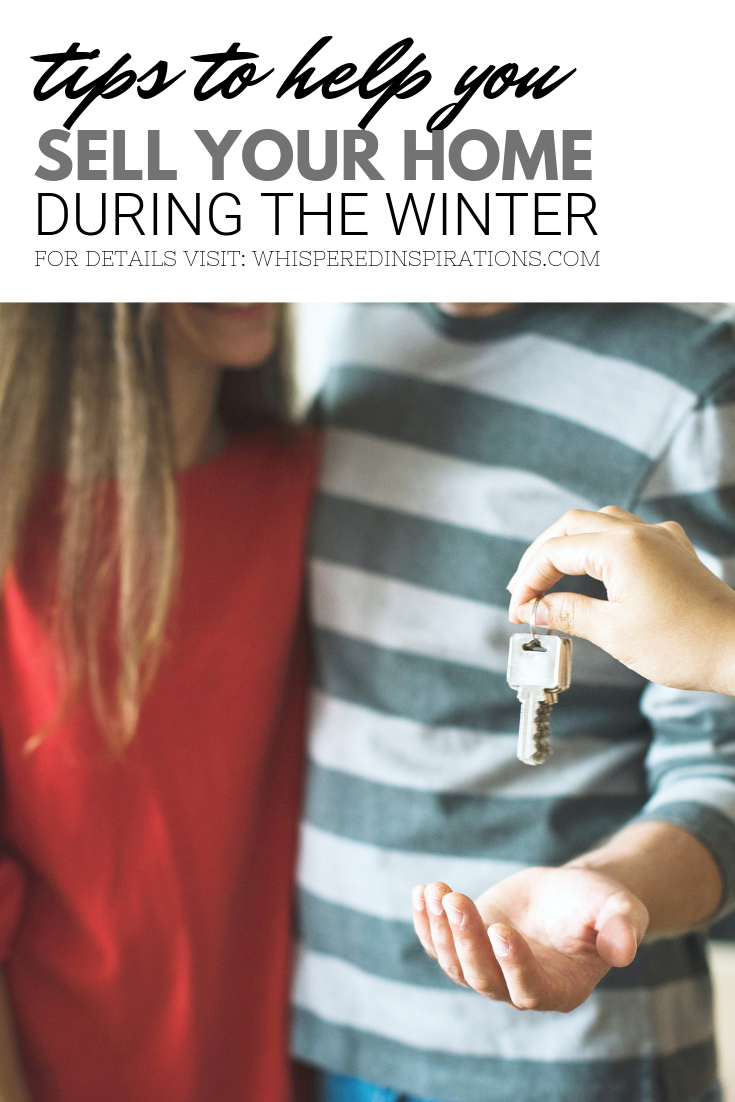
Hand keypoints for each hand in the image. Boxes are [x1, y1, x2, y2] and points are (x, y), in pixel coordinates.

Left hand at [412, 866, 647, 1012]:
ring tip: (436, 891)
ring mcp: (489, 969)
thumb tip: (625, 949)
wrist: (572, 894)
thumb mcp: (620, 909)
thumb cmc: (600, 905)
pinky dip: (426, 922)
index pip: (529, 989)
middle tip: (456, 900)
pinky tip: (421, 892)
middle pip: (483, 978)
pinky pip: (439, 945)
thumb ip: (623, 928)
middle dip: (466, 939)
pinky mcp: (468, 947)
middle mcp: (519, 987)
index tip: (501, 929)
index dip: (512, 964)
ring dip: (441, 929)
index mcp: (560, 988)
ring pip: (456, 963)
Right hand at [507, 506, 734, 694]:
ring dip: (569, 545)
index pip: (555, 551)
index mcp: (621, 547)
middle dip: (541, 556)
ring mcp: (661, 538)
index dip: (529, 580)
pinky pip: (629, 532)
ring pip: (600, 522)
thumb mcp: (615, 633)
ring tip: (550, 576)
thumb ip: (569, 613)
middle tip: (524, 591)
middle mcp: (640, 532)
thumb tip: (536, 610)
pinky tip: (597, 568)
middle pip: (571, 525)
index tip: (518, 611)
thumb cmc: (685, 645)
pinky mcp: (675, 551)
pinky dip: (601, 545)